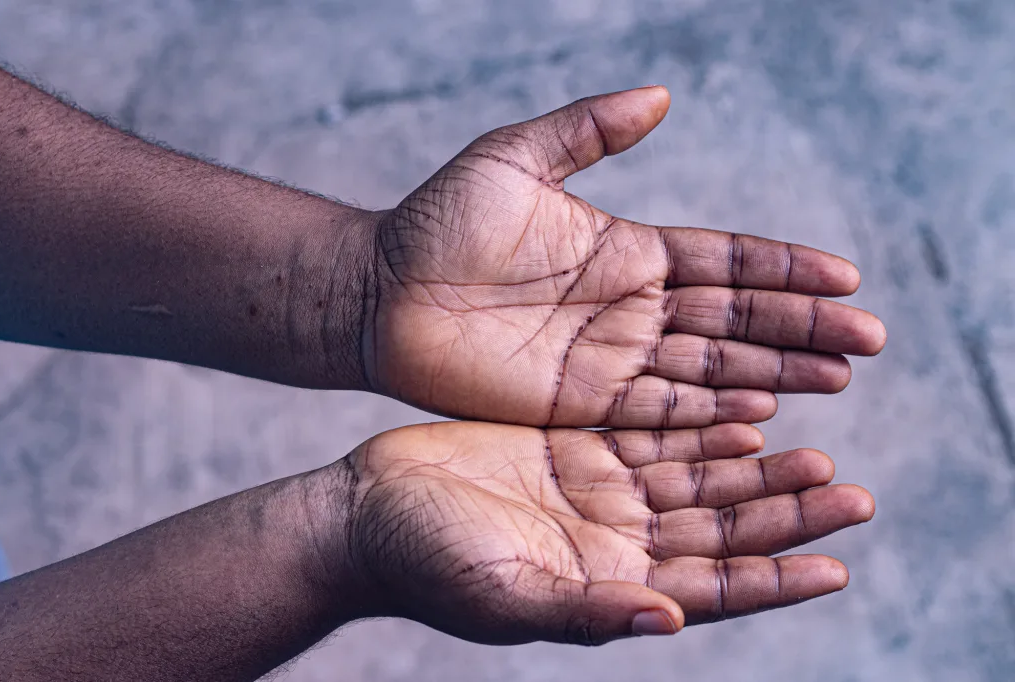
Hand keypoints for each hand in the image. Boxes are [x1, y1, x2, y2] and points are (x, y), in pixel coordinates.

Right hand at [337, 421, 873, 645]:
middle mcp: (616, 541)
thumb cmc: (424, 566)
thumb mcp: (503, 595)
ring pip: (696, 479)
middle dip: (783, 513)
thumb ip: (585, 610)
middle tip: (848, 490)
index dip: (774, 579)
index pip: (711, 590)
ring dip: (754, 469)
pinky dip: (699, 427)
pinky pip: (654, 433)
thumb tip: (671, 621)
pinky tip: (743, 414)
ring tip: (814, 450)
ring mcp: (599, 491)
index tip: (835, 565)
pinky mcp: (576, 445)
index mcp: (609, 587)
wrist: (368, 511)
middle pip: (719, 529)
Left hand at [363, 86, 885, 426]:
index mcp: (626, 250)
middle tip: (868, 341)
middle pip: (734, 319)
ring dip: (773, 374)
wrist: (379, 291)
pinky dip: (709, 414)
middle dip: (800, 328)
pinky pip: (657, 410)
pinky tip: (762, 416)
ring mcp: (609, 358)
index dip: (785, 269)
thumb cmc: (438, 222)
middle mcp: (630, 307)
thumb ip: (589, 132)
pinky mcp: (579, 403)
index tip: (845, 277)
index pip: (725, 260)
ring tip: (836, 377)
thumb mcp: (515, 159)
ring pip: (708, 368)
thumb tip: (664, 96)